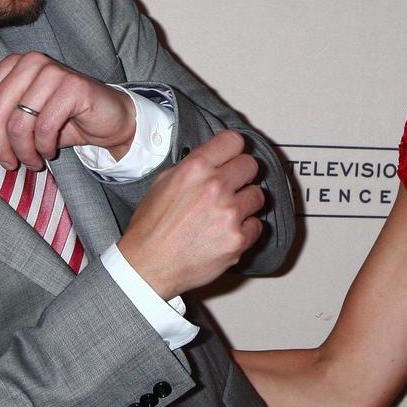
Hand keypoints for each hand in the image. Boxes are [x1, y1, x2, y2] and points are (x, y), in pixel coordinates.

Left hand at [0, 52, 135, 168]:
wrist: (106, 119)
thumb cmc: (60, 119)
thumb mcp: (17, 125)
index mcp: (11, 65)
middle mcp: (30, 62)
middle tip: (10, 164)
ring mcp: (53, 71)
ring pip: (18, 121)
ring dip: (23, 151)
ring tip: (33, 160)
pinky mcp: (73, 86)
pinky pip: (45, 125)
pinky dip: (44, 146)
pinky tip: (50, 150)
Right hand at [117, 130, 265, 298]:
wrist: (148, 266)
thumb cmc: (151, 228)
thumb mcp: (162, 183)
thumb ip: (191, 166)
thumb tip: (211, 159)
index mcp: (195, 168)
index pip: (233, 141)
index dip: (234, 149)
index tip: (233, 156)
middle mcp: (214, 187)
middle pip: (251, 165)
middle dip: (243, 175)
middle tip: (234, 185)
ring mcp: (229, 214)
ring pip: (258, 195)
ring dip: (246, 202)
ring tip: (229, 212)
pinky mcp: (238, 239)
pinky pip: (257, 225)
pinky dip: (246, 229)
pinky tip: (228, 231)